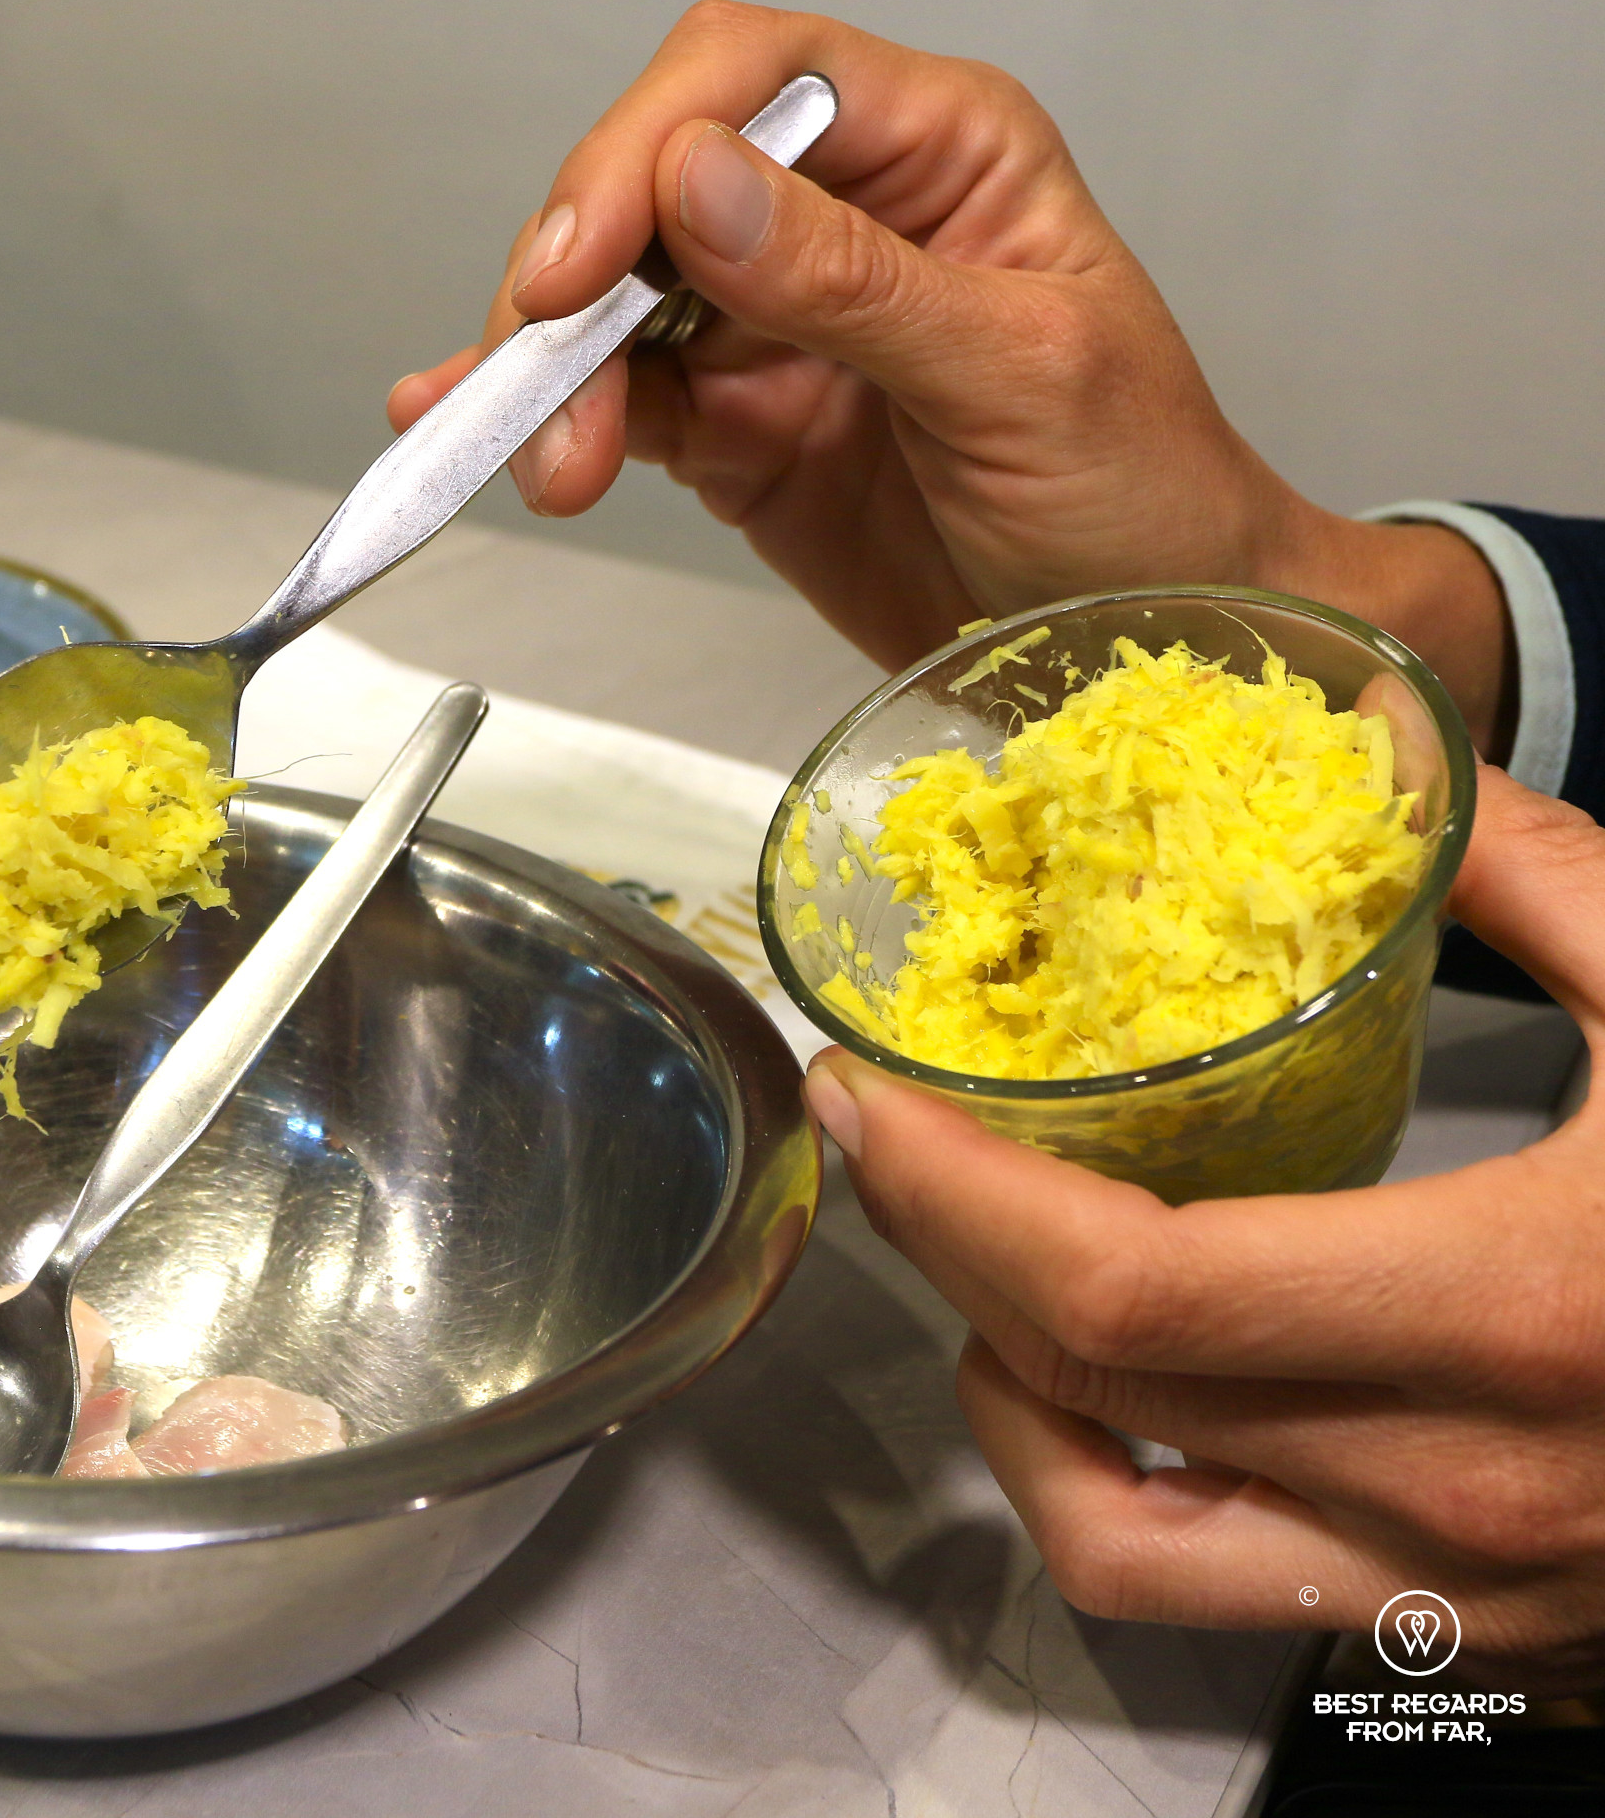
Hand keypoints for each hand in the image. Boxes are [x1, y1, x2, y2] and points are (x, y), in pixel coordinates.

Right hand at [389, 1, 1509, 753]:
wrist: (1159, 651)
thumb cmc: (1149, 496)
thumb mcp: (1023, 375)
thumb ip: (856, 281)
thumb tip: (703, 186)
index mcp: (940, 152)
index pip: (760, 79)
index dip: (649, 147)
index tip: (586, 257)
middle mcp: (845, 214)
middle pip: (654, 182)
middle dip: (578, 276)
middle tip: (539, 368)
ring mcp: (779, 322)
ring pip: (616, 301)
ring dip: (553, 375)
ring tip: (550, 463)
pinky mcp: (736, 425)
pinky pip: (617, 403)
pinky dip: (545, 420)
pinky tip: (483, 432)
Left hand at [801, 763, 1604, 1690]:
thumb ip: (1564, 880)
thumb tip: (1419, 773)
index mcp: (1513, 1316)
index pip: (1125, 1296)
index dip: (953, 1198)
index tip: (872, 1098)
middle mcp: (1464, 1494)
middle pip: (1087, 1399)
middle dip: (940, 1259)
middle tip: (896, 1144)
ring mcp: (1467, 1592)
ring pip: (1124, 1550)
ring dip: (1011, 1412)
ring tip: (988, 1281)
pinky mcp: (1482, 1634)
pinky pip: (1230, 1598)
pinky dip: (1121, 1499)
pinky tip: (1126, 1391)